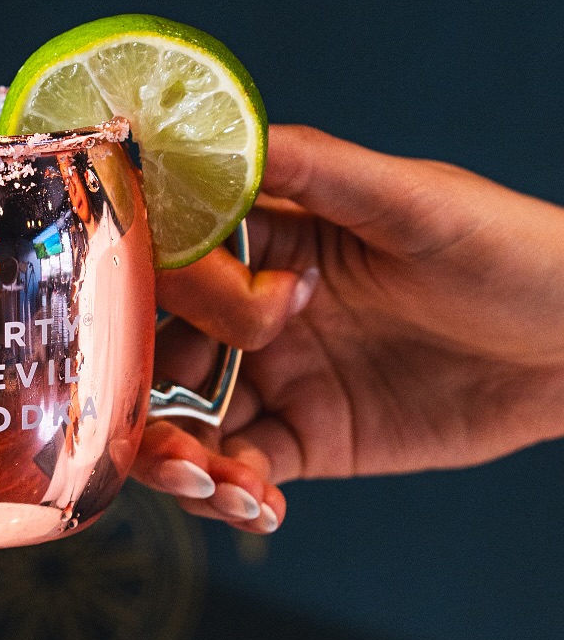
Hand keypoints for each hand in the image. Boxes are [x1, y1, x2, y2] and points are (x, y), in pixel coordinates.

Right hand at [131, 124, 563, 529]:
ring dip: (179, 460)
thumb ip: (313, 169)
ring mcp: (280, 377)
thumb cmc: (513, 250)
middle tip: (163, 438)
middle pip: (157, 351)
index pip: (169, 260)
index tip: (124, 328)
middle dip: (140, 398)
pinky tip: (258, 506)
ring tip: (214, 485)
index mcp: (269, 235)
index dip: (137, 295)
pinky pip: (245, 473)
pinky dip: (235, 499)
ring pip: (188, 422)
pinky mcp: (313, 441)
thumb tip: (216, 133)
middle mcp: (258, 306)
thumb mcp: (414, 200)